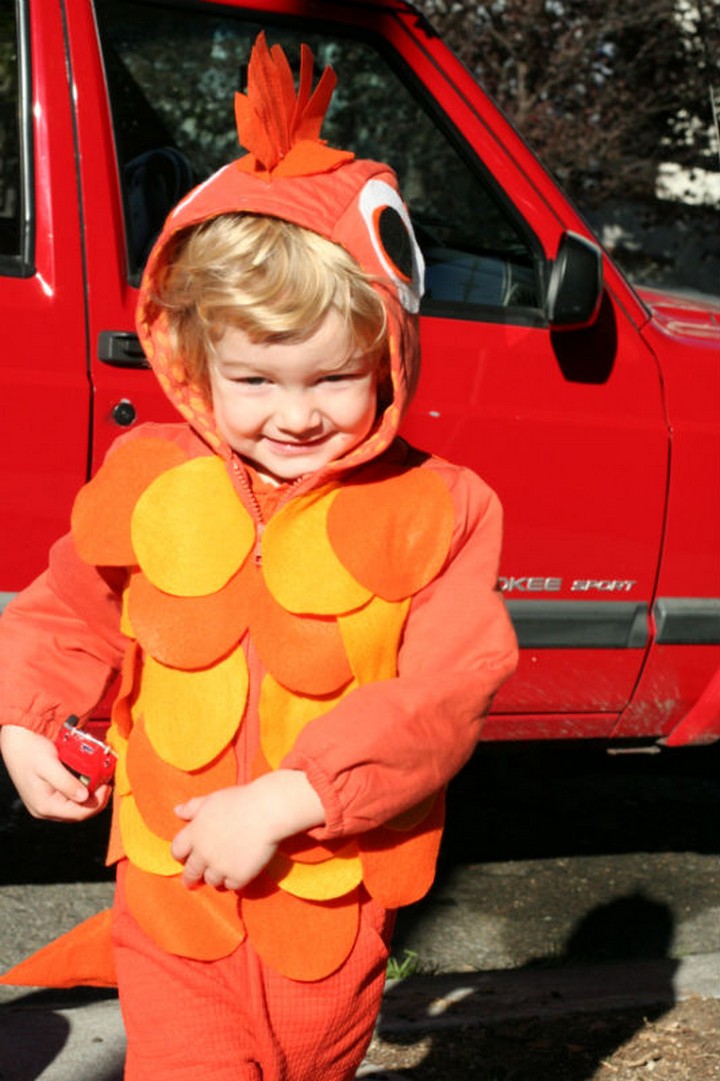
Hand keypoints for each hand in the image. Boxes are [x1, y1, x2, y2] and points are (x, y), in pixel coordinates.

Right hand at [0, 724, 111, 820]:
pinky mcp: (48, 796)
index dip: (97, 802)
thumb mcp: (50, 765)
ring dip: (89, 796)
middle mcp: (45, 810)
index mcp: (44, 806)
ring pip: (75, 806)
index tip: (107, 786)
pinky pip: (69, 798)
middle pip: (78, 813)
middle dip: (95, 800)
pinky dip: (81, 790)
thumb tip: (84, 797)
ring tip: (100, 781)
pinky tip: (89, 779)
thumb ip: (66, 782)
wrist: (17, 742)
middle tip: (107, 783)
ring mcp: (46, 804)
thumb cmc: (31, 751)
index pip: (78, 814)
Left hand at [171, 770, 324, 890]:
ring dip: (215, 877)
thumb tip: (177, 811)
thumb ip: (192, 807)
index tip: (186, 857)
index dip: (181, 855)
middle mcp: (203, 853)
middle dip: (192, 877)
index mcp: (194, 833)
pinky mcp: (238, 876)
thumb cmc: (240, 800)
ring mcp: (220, 867)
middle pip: (191, 873)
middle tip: (194, 881)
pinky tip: (239, 872)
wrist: (267, 811)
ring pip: (211, 880)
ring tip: (223, 871)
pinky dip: (233, 881)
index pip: (177, 851)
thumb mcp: (212, 799)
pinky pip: (230, 886)